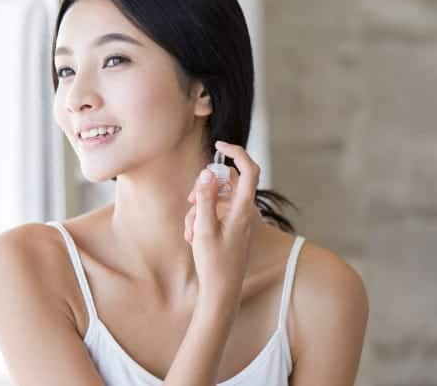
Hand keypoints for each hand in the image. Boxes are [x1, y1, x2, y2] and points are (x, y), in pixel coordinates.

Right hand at [183, 141, 260, 301]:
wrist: (222, 291)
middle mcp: (245, 212)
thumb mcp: (203, 228)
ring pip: (218, 200)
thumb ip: (206, 199)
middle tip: (189, 201)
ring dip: (200, 209)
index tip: (219, 145)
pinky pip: (217, 214)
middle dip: (206, 188)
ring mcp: (239, 220)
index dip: (237, 152)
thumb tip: (207, 173)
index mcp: (242, 209)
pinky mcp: (233, 229)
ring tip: (188, 230)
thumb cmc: (214, 263)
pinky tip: (191, 236)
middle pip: (228, 183)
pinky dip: (203, 219)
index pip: (249, 170)